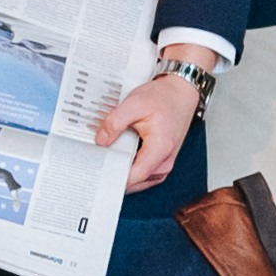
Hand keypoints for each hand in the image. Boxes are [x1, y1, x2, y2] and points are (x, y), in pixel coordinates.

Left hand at [94, 70, 200, 191]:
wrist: (180, 93)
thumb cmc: (163, 98)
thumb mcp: (135, 103)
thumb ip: (115, 122)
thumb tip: (101, 141)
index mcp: (160, 148)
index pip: (135, 176)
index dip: (114, 177)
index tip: (97, 174)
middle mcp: (164, 162)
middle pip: (134, 181)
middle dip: (114, 174)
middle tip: (96, 163)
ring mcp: (163, 165)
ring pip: (137, 180)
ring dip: (121, 171)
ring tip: (107, 158)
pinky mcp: (160, 163)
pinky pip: (142, 174)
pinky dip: (129, 168)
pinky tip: (119, 158)